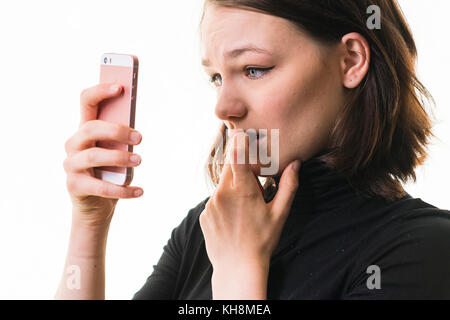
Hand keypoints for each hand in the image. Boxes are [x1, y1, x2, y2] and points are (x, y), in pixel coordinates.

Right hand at [63, 83, 143, 228]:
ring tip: (139, 160)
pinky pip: (100, 186)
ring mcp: (71, 165)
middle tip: (140, 138)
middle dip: (117, 130)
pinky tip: (139, 191)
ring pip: (94, 156)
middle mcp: (74, 144)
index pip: (86, 102)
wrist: (96, 206)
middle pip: (91, 128)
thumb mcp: (118, 152)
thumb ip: (122, 141)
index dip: (100, 91)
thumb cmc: (111, 173)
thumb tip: (135, 134)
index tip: (120, 87)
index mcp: (85, 130)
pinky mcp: (74, 186)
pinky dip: (122, 189)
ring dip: (120, 158)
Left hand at [199, 130, 300, 275]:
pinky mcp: (204, 214)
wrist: (237, 268)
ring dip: (233, 189)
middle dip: (241, 170)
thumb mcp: (280, 214)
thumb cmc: (262, 242)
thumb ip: (288, 186)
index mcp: (242, 190)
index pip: (237, 155)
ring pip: (222, 185)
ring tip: (244, 210)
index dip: (239, 142)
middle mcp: (222, 194)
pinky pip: (215, 200)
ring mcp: (210, 204)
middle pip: (230, 168)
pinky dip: (224, 203)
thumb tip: (295, 163)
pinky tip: (234, 220)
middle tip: (254, 186)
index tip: (242, 133)